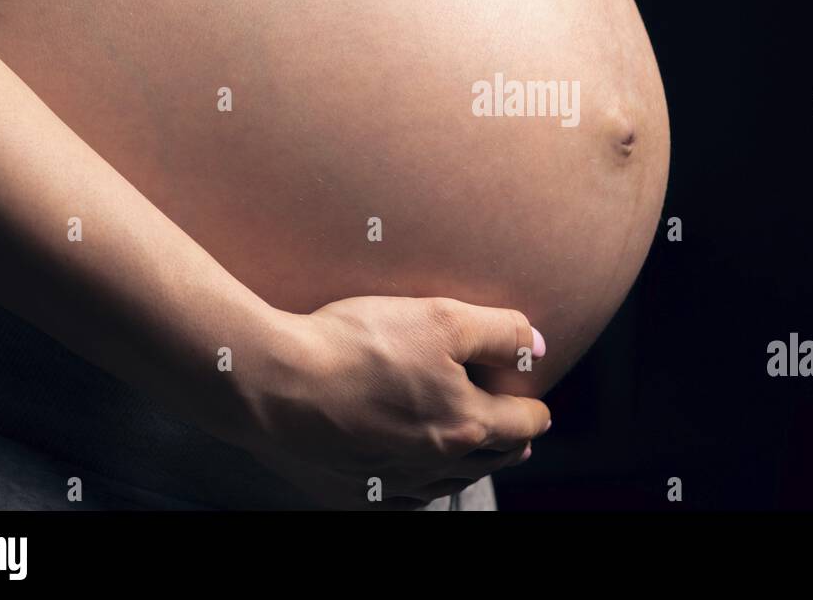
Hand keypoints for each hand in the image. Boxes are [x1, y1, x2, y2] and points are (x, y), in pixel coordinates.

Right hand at [234, 295, 550, 508]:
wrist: (275, 384)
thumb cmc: (358, 345)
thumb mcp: (442, 317)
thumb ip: (500, 331)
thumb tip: (537, 346)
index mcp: (466, 424)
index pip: (525, 423)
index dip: (534, 405)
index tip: (533, 398)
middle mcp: (437, 464)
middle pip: (494, 458)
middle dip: (509, 437)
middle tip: (515, 424)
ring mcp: (394, 484)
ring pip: (452, 480)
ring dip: (469, 461)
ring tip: (474, 445)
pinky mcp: (355, 492)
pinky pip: (404, 497)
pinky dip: (420, 480)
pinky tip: (415, 466)